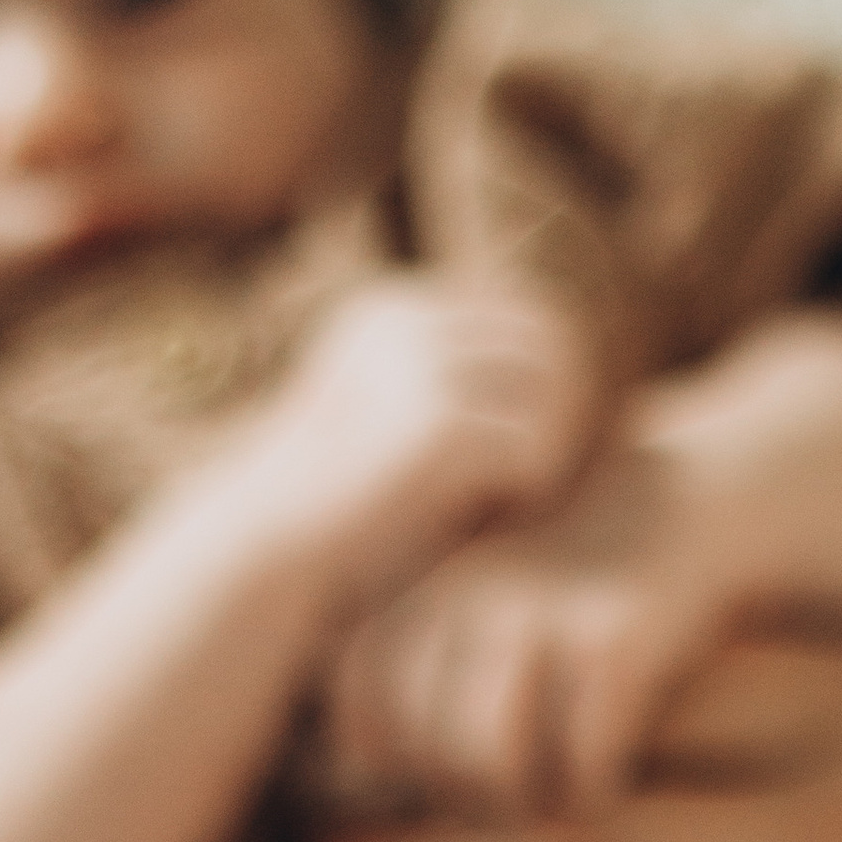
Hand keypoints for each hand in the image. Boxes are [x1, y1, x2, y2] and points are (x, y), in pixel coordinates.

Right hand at [265, 275, 595, 601]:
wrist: (276, 536)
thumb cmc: (342, 488)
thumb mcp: (395, 404)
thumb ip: (458, 370)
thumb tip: (566, 351)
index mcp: (393, 305)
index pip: (521, 310)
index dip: (550, 375)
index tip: (533, 434)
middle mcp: (406, 319)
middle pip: (546, 340)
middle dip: (562, 405)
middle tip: (539, 464)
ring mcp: (420, 365)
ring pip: (549, 390)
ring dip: (549, 446)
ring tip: (514, 489)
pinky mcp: (437, 421)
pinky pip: (532, 446)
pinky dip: (528, 484)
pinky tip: (494, 509)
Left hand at [308, 436, 733, 816]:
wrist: (695, 494)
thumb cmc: (573, 573)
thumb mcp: (481, 588)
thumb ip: (415, 658)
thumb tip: (349, 776)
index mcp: (427, 580)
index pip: (359, 690)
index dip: (376, 753)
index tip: (418, 782)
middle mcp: (471, 591)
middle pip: (424, 740)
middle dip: (460, 794)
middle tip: (503, 802)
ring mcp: (543, 612)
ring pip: (491, 759)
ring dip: (521, 804)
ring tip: (548, 802)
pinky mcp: (618, 640)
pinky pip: (581, 758)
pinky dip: (588, 793)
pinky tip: (602, 786)